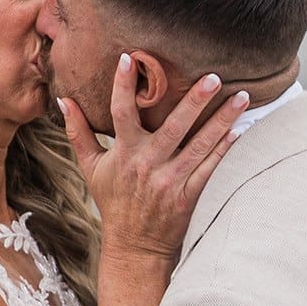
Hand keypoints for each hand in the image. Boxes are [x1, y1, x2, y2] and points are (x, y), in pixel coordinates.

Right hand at [61, 53, 247, 256]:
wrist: (134, 248)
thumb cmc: (114, 202)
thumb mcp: (91, 168)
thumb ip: (78, 133)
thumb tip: (64, 101)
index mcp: (124, 154)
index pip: (121, 113)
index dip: (123, 86)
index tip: (129, 58)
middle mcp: (148, 165)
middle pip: (173, 127)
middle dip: (195, 101)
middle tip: (214, 76)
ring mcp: (171, 181)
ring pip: (200, 145)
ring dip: (222, 120)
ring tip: (242, 97)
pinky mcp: (189, 196)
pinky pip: (210, 168)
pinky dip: (225, 149)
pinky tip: (240, 130)